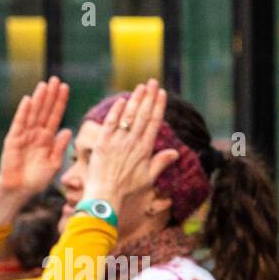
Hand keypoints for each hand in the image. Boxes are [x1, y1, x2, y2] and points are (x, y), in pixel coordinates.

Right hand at [0, 77, 70, 226]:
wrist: (21, 189)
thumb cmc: (37, 178)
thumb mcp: (54, 162)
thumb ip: (60, 147)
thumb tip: (69, 130)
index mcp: (47, 138)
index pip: (55, 116)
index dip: (60, 102)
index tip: (66, 88)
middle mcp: (36, 133)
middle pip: (45, 111)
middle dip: (51, 96)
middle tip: (56, 79)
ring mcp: (24, 135)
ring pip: (33, 113)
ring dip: (39, 99)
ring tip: (45, 85)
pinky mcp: (14, 139)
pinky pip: (20, 123)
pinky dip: (24, 112)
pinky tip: (29, 100)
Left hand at [82, 79, 178, 211]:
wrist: (106, 196)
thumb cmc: (127, 190)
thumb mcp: (148, 178)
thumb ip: (160, 162)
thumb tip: (176, 152)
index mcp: (145, 150)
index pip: (154, 123)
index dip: (158, 107)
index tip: (162, 94)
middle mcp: (132, 143)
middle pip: (143, 115)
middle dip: (149, 97)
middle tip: (153, 82)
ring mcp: (117, 141)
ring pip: (128, 116)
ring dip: (135, 100)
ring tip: (141, 86)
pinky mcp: (102, 142)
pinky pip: (110, 123)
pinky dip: (116, 112)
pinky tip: (122, 100)